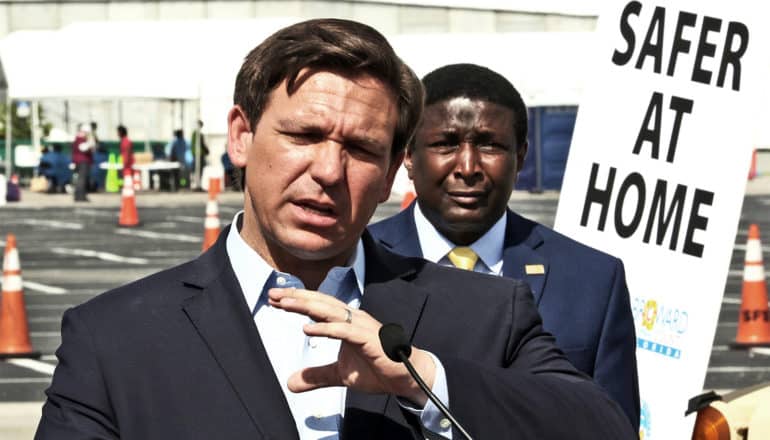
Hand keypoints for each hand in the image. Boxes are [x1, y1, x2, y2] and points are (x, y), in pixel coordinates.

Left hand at [268, 287, 434, 405]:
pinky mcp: (368, 339)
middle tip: (273, 294)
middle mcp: (352, 318)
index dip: (296, 301)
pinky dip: (325, 328)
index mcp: (345, 322)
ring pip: (330, 311)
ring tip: (285, 304)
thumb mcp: (339, 374)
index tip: (274, 299)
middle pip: (320, 302)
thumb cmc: (377, 368)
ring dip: (306, 305)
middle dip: (295, 297)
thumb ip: (316, 375)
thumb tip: (291, 383)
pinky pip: (344, 331)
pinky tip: (308, 328)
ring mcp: (361, 326)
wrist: (407, 377)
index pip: (317, 306)